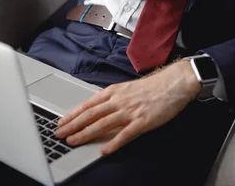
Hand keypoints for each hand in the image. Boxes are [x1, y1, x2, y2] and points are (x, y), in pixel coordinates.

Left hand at [55, 60, 201, 154]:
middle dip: (73, 126)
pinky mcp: (142, 121)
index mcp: (114, 92)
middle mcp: (119, 101)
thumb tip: (98, 100)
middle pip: (91, 115)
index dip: (73, 114)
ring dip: (86, 134)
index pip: (88, 104)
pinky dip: (113, 142)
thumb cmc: (154, 85)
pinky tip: (104, 150)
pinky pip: (125, 134)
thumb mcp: (128, 87)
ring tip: (74, 142)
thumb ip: (113, 95)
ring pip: (102, 124)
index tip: (61, 122)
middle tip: (60, 134)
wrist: (174, 83)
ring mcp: (130, 111)